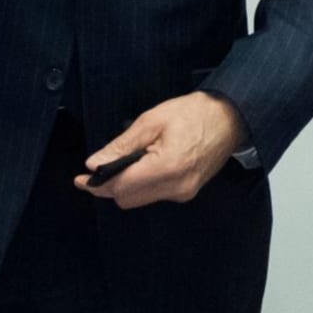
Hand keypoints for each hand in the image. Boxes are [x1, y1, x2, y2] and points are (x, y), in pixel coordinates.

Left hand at [75, 91, 248, 209]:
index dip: (97, 184)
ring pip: (140, 199)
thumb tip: (95, 164)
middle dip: (111, 185)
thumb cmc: (194, 113)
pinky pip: (155, 195)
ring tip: (129, 160)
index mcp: (167, 168)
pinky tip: (146, 164)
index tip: (81, 179)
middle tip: (102, 166)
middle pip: (127, 199)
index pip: (121, 186)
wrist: (232, 118)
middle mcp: (176, 188)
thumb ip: (122, 145)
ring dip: (128, 185)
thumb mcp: (153, 120)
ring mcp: (184, 193)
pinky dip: (144, 184)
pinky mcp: (188, 192)